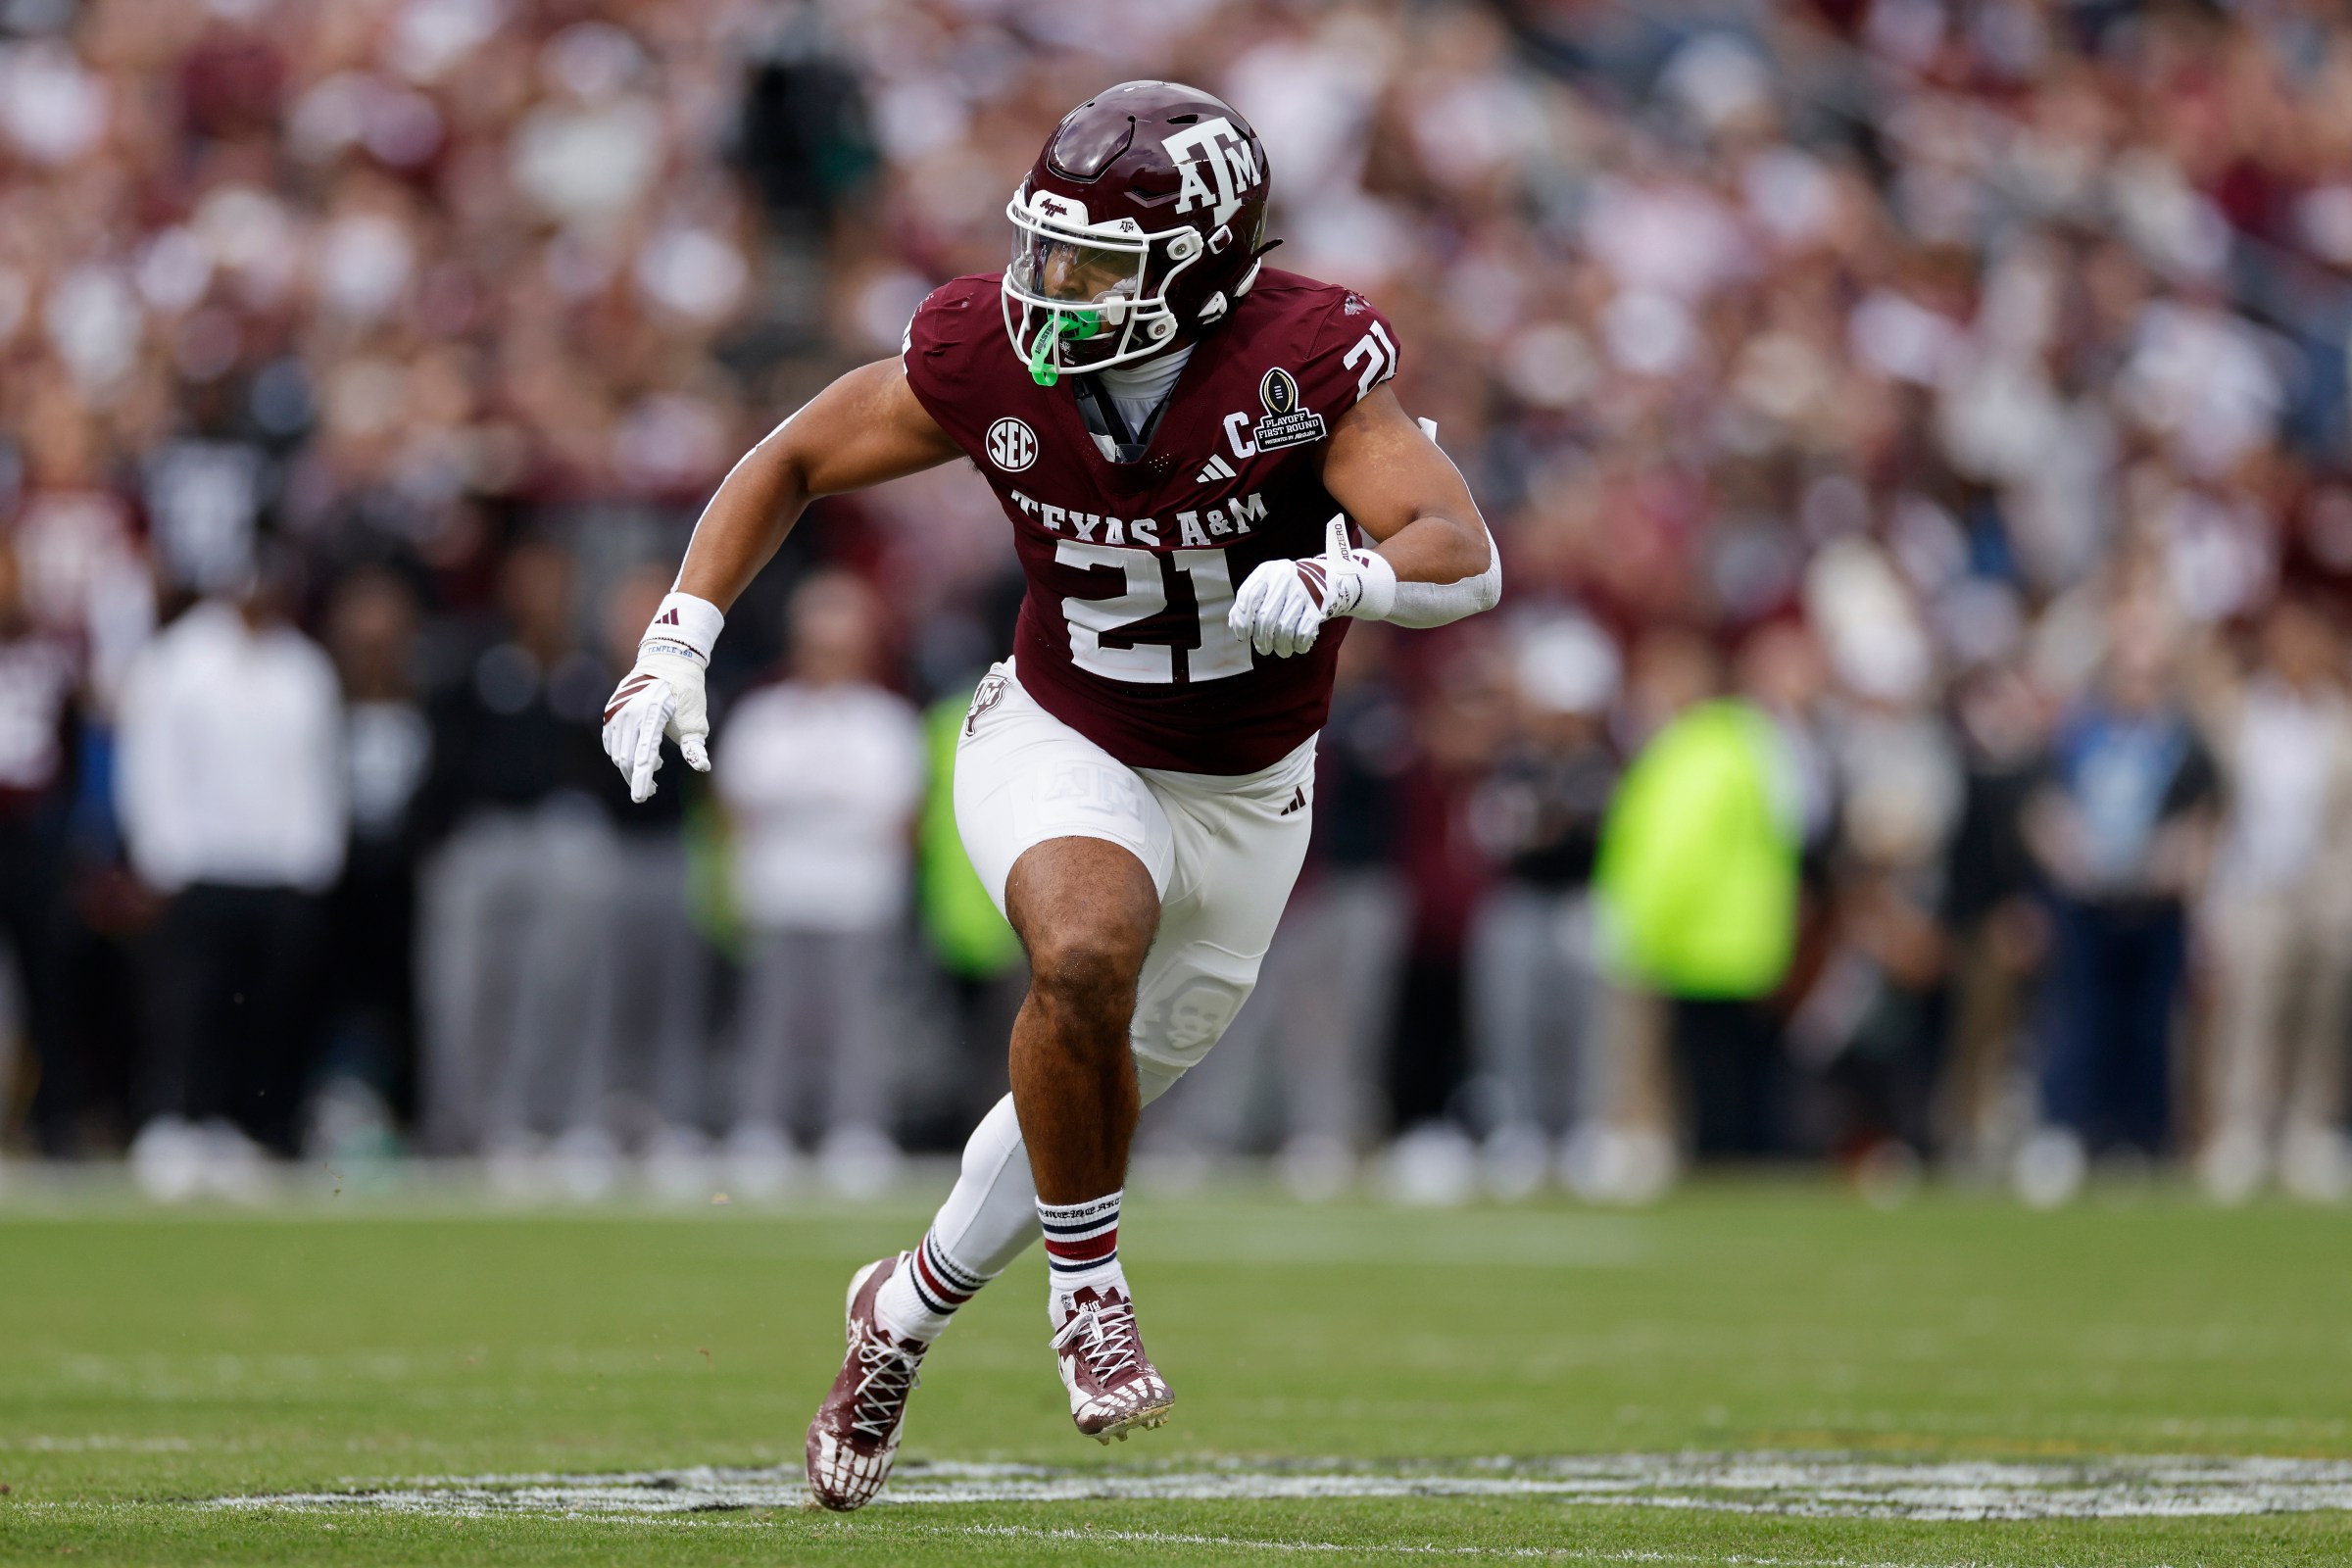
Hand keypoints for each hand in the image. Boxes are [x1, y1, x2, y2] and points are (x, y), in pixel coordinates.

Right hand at [602, 645, 710, 802]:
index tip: (641, 798)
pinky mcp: (610, 711)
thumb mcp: (694, 718)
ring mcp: (616, 711)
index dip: (642, 780)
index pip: (643, 755)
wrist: (668, 661)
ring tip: (655, 764)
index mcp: (651, 715)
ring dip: (632, 766)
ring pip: (618, 753)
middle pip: (628, 759)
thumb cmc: (686, 692)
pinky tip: (639, 752)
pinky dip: (622, 754)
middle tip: (653, 790)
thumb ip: (695, 745)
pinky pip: (610, 742)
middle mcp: (629, 713)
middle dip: (638, 778)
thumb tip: (703, 767)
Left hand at [1227, 515, 1390, 657]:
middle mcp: (1285, 577)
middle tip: (1263, 649)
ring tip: (1280, 651)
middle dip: (1262, 640)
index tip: (1244, 635)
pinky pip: (1304, 632)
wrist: (1331, 578)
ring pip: (1284, 629)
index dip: (1242, 620)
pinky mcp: (1320, 605)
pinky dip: (1299, 645)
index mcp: (1268, 571)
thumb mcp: (1269, 584)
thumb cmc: (1291, 587)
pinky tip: (1298, 647)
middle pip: (1266, 618)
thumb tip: (1236, 626)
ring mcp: (1304, 591)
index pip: (1247, 597)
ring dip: (1280, 646)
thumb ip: (1250, 601)